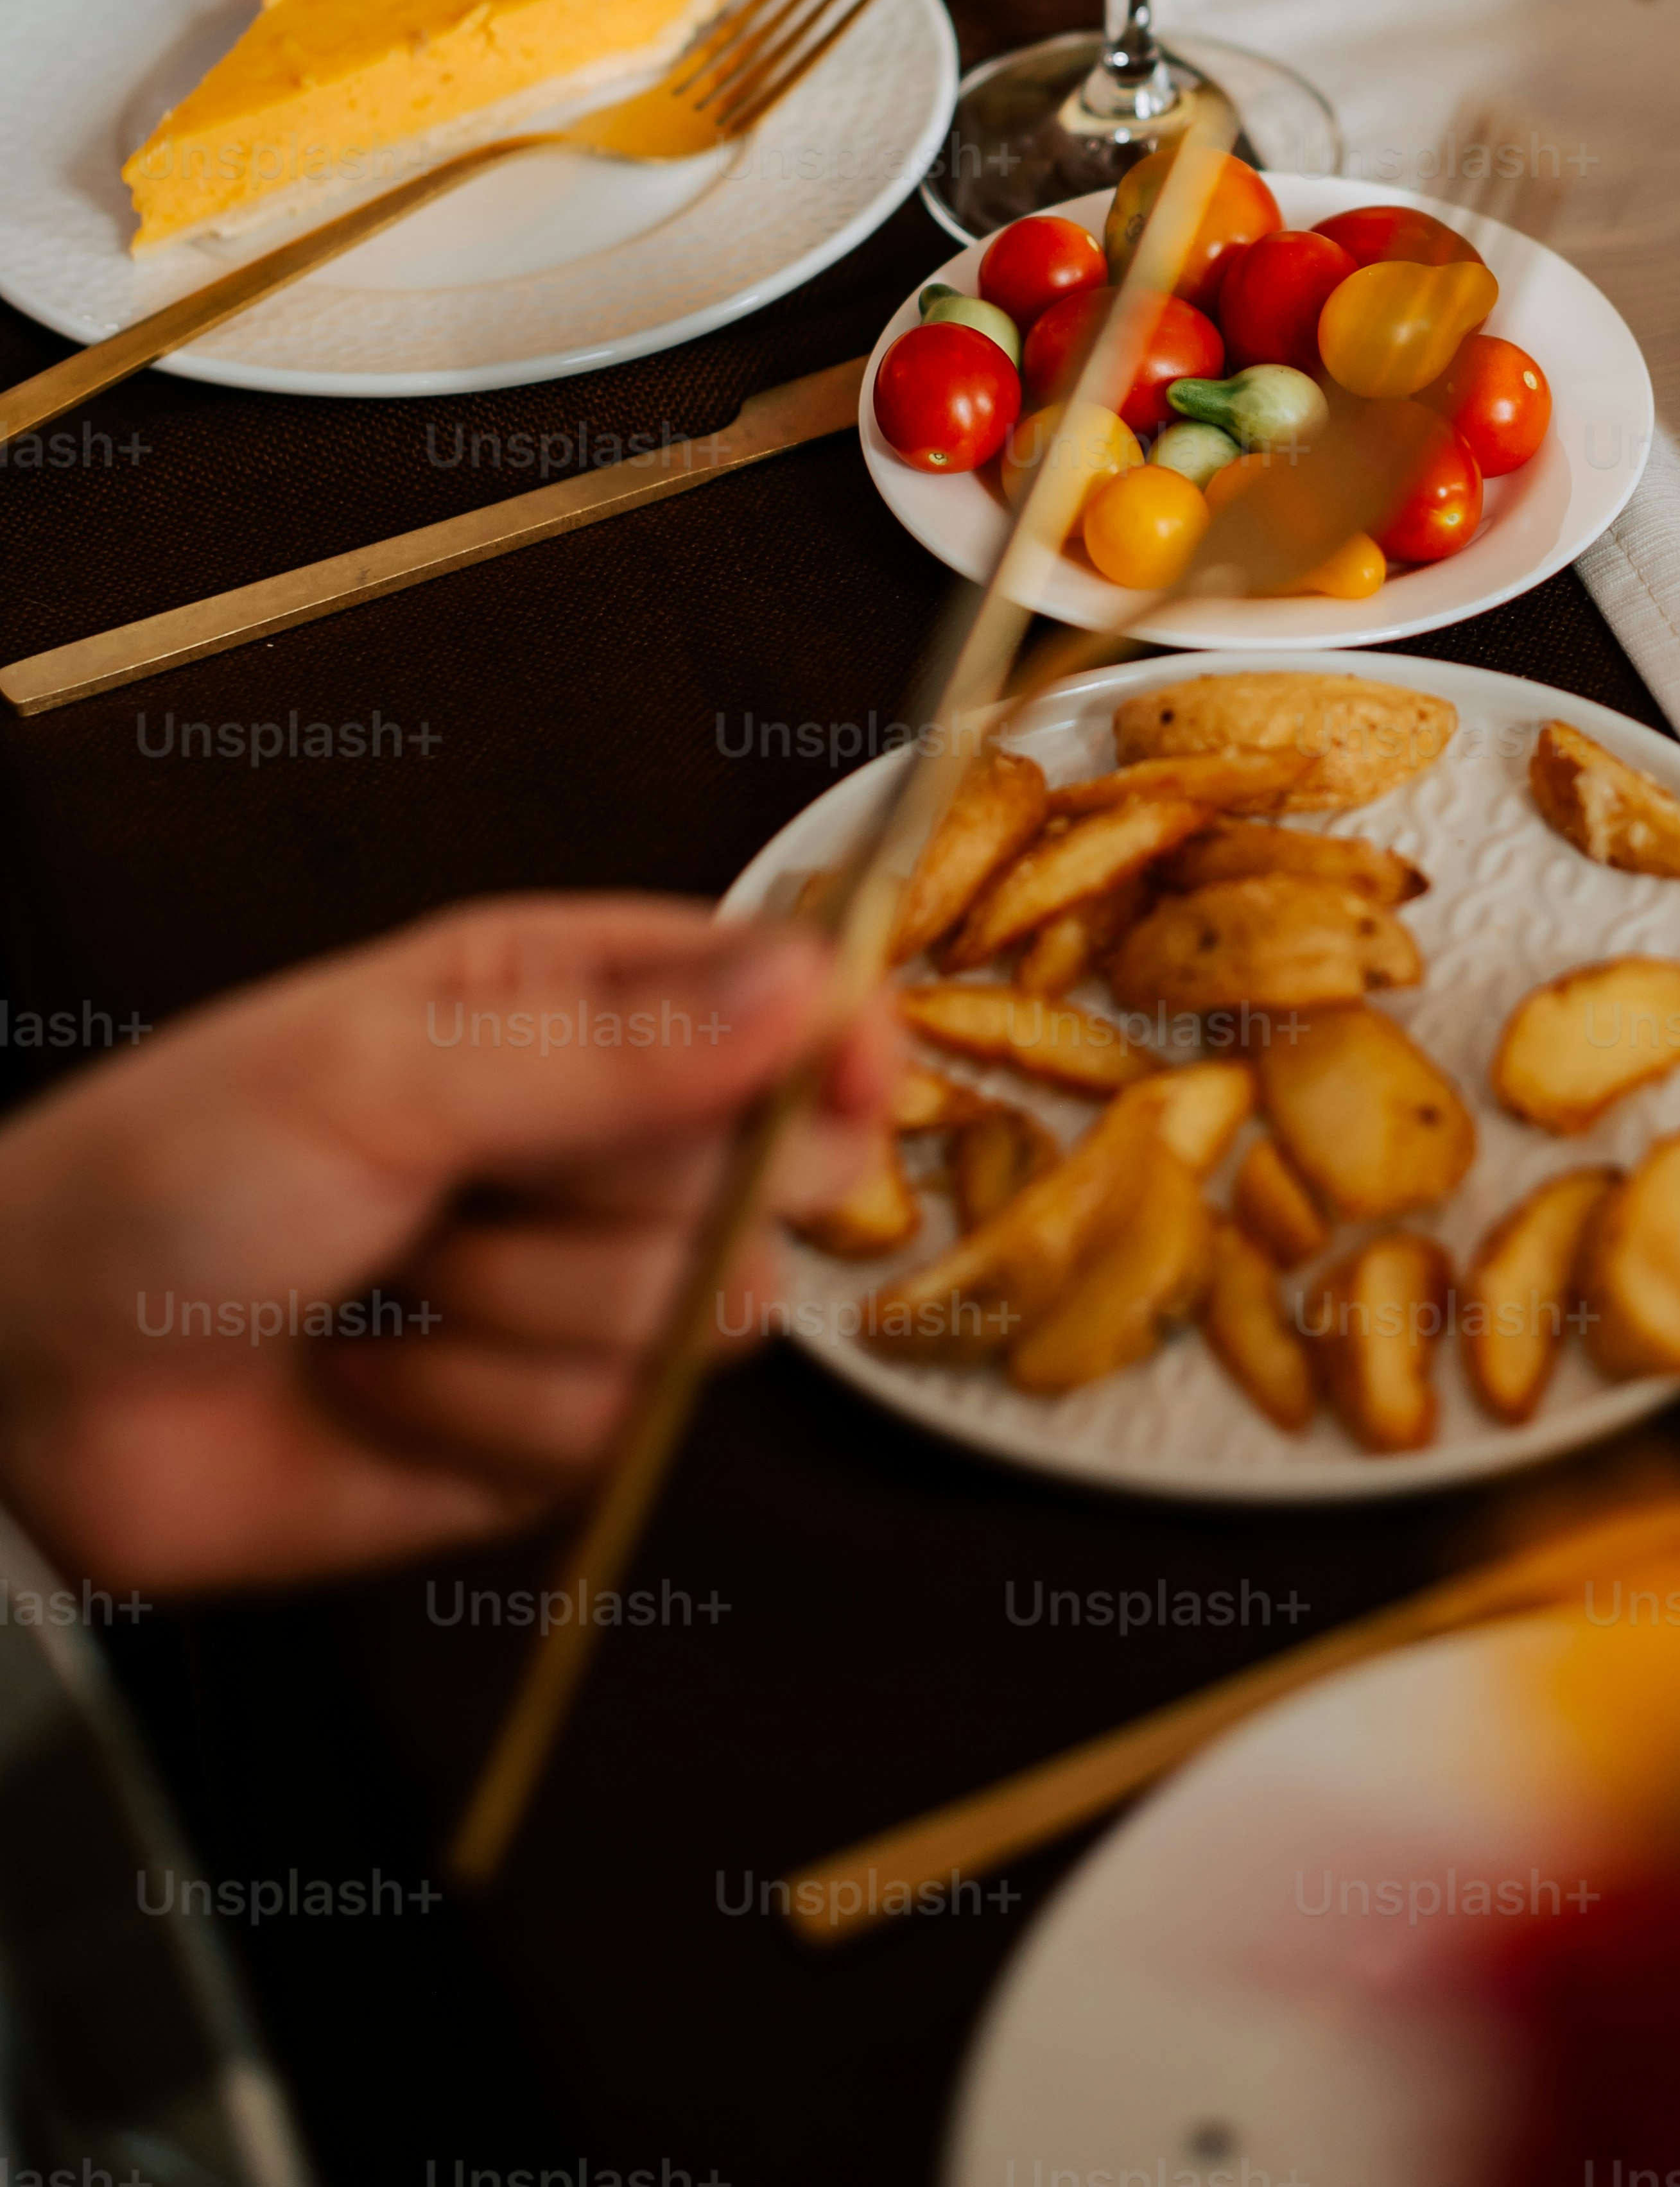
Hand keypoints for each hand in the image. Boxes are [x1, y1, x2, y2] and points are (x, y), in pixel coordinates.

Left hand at [0, 900, 893, 1593]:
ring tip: (394, 1277)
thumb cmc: (173, 1170)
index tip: (852, 1092)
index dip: (840, 1048)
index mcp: (576, 997)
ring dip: (523, 1316)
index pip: (789, 1005)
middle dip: (642, 1199)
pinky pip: (611, 1438)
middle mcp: (603, 1137)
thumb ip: (617, 1045)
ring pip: (700, 1320)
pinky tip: (371, 1372)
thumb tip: (813, 987)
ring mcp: (581, 1289)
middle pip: (779, 1174)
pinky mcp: (548, 1434)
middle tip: (505, 1181)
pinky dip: (472, 1413)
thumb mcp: (390, 1068)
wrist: (33, 1375)